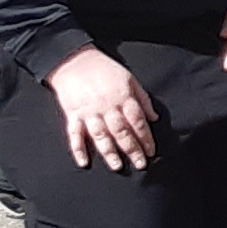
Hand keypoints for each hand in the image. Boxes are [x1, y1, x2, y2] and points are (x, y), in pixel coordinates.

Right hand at [50, 46, 158, 171]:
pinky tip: (84, 162)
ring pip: (100, 136)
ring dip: (109, 153)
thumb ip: (142, 99)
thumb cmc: (104, 69)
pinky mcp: (72, 114)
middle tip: (141, 164)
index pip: (137, 121)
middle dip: (132, 149)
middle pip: (121, 131)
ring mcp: (88, 112)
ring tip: (118, 166)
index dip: (146, 137)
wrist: (74, 60)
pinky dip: (78, 149)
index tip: (152, 151)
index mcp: (122, 97)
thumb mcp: (130, 78)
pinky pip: (74, 134)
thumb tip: (154, 118)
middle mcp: (107, 107)